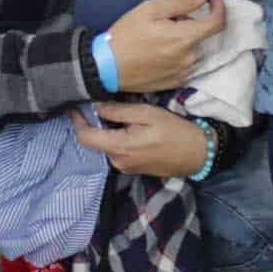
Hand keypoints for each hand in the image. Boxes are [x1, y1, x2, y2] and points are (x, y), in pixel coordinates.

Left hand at [70, 103, 208, 175]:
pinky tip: (132, 127)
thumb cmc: (174, 131)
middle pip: (95, 140)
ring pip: (107, 145)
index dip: (77, 121)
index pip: (85, 137)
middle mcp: (118, 161)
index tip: (74, 107)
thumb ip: (119, 112)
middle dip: (95, 122)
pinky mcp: (133, 168)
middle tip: (103, 102)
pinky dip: (118, 138)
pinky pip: (118, 151)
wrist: (197, 154)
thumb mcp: (147, 114)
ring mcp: (125, 167)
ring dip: (109, 130)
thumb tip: (96, 106)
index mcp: (119, 147)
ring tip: (123, 113)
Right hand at [109, 0, 225, 92]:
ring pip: (193, 50)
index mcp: (185, 38)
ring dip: (184, 40)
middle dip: (190, 24)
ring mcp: (183, 72)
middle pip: (201, 35)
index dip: (220, 9)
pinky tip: (158, 51)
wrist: (107, 67)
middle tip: (167, 19)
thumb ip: (181, 2)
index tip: (214, 0)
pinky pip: (185, 64)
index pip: (217, 23)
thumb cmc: (126, 35)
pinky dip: (178, 54)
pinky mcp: (174, 82)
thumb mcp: (150, 10)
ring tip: (160, 36)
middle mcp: (189, 58)